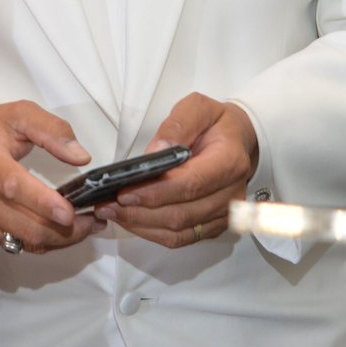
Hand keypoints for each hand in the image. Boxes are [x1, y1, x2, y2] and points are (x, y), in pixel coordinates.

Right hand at [0, 101, 104, 252]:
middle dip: (63, 230)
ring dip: (59, 239)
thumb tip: (81, 157)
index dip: (41, 202)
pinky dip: (42, 242)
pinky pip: (17, 246)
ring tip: (84, 226)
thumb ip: (52, 130)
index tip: (69, 212)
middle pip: (23, 224)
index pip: (12, 186)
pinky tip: (58, 229)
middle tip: (93, 221)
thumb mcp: (20, 114)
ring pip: (24, 241)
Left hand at [93, 92, 257, 247]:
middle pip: (182, 213)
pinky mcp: (215, 225)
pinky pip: (182, 238)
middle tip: (107, 205)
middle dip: (140, 212)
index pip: (190, 184)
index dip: (156, 192)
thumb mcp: (197, 108)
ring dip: (142, 225)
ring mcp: (224, 214)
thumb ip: (176, 126)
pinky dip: (153, 232)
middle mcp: (231, 193)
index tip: (125, 193)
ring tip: (112, 212)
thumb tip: (156, 152)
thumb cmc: (216, 124)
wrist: (239, 140)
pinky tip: (132, 220)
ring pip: (179, 230)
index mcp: (229, 161)